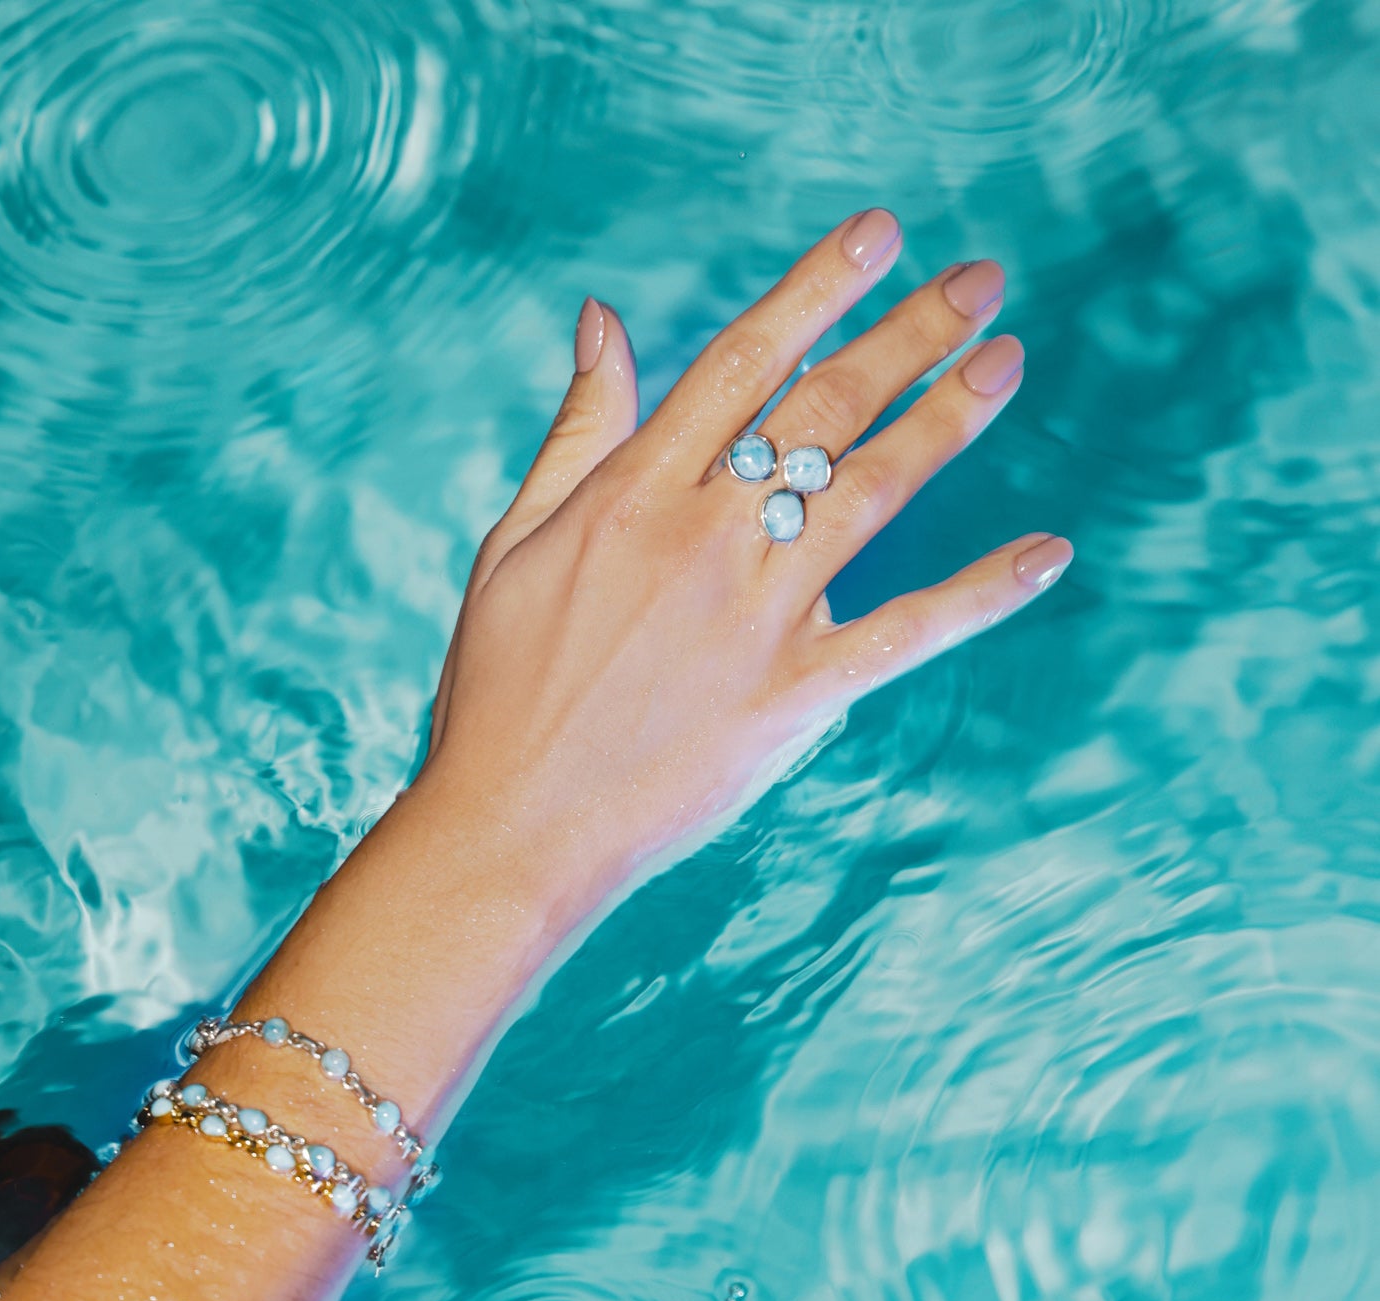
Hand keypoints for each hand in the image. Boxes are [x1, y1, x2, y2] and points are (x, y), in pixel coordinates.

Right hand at [418, 209, 1070, 905]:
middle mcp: (706, 539)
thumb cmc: (498, 685)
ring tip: (1006, 365)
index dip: (819, 288)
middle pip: (827, 410)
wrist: (513, 822)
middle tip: (980, 281)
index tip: (879, 234)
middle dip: (912, 336)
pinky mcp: (793, 697)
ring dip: (948, 423)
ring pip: (873, 495)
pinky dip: (981, 594)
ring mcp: (757, 618)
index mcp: (634, 493)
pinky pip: (906, 634)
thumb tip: (603, 319)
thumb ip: (576, 431)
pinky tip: (1047, 553)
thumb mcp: (511, 542)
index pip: (744, 361)